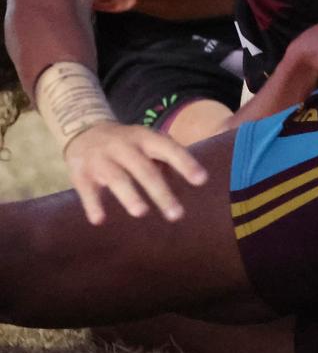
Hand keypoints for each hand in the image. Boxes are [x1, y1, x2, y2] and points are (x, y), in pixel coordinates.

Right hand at [63, 121, 207, 224]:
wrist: (83, 131)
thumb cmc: (127, 144)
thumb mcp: (147, 142)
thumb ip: (166, 158)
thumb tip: (188, 179)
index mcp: (145, 138)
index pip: (169, 149)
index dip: (185, 163)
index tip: (201, 180)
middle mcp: (124, 146)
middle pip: (144, 169)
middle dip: (161, 192)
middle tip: (176, 215)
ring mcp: (101, 158)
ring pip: (117, 178)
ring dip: (129, 196)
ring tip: (141, 212)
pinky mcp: (80, 172)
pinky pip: (86, 189)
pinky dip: (92, 204)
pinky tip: (99, 220)